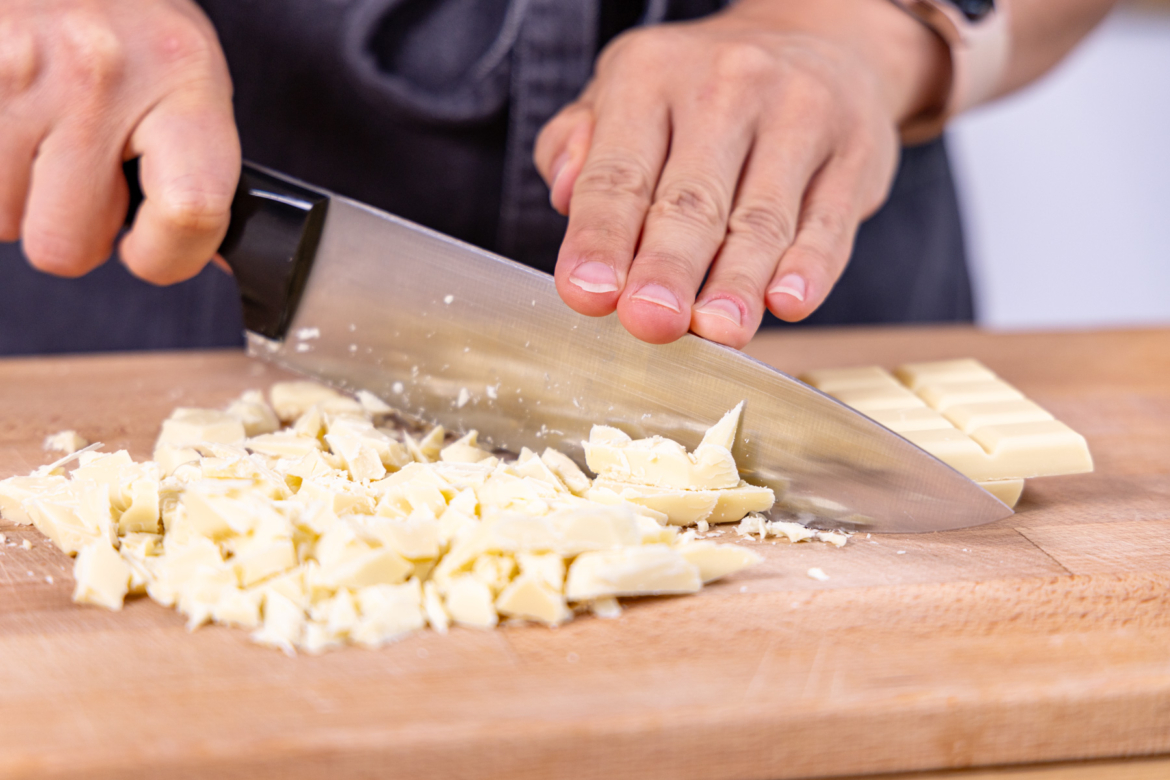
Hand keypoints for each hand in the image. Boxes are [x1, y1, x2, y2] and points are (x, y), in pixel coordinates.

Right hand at [0, 0, 239, 283]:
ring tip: (43, 139)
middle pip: (65, 244)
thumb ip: (200, 171)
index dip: (166, 257)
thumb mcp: (190, 80)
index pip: (190, 211)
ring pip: (2, 220)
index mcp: (181, 82)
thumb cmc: (132, 28)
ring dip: (20, 199)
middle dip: (72, 231)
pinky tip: (13, 125)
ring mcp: (16, 72)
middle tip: (82, 177)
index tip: (148, 250)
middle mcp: (99, 74)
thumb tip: (217, 260)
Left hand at [534, 0, 948, 347]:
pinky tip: (790, 301)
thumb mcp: (625, 92)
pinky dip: (810, 266)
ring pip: (762, 217)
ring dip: (737, 281)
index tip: (588, 293)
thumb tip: (563, 192)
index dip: (601, 237)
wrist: (819, 41)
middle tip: (650, 321)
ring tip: (718, 331)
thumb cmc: (699, 92)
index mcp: (651, 73)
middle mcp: (727, 85)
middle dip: (668, 266)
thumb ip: (579, 145)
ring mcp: (800, 115)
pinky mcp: (856, 151)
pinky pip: (829, 220)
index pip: (619, 171)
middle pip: (691, 198)